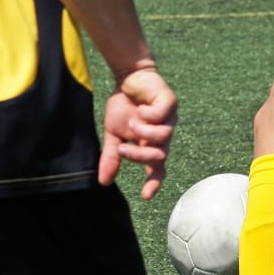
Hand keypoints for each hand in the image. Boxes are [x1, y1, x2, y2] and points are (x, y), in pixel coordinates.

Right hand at [98, 68, 177, 198]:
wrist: (127, 78)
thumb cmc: (124, 106)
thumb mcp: (114, 134)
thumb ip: (111, 156)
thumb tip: (103, 182)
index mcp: (151, 145)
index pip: (157, 169)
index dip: (153, 183)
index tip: (145, 196)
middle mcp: (163, 136)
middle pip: (159, 157)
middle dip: (139, 155)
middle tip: (123, 149)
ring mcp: (169, 120)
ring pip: (163, 137)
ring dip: (143, 132)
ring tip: (133, 123)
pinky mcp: (170, 103)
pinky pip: (162, 116)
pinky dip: (148, 115)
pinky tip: (141, 108)